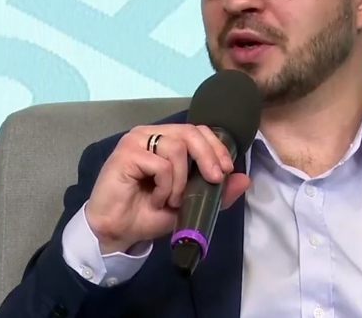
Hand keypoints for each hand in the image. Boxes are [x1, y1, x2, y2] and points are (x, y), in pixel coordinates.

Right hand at [85, 124, 250, 253]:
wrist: (116, 232)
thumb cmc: (148, 214)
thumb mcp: (189, 203)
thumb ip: (215, 192)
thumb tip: (245, 179)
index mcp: (164, 139)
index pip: (196, 130)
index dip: (215, 146)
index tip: (227, 169)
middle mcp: (150, 134)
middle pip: (190, 132)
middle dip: (208, 155)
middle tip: (214, 179)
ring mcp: (137, 141)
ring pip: (177, 148)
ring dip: (181, 181)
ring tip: (170, 200)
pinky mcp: (126, 153)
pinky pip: (161, 165)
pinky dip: (165, 187)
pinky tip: (156, 200)